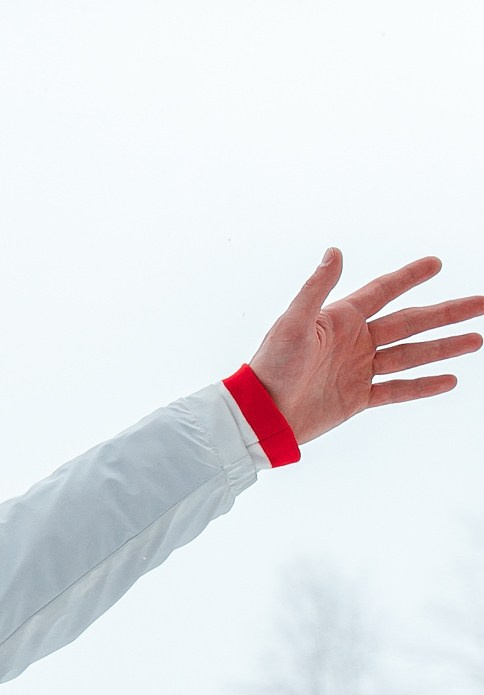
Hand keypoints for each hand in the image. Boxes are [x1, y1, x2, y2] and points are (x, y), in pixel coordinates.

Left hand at [248, 250, 483, 444]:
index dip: (409, 277)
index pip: (382, 291)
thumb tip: (334, 251)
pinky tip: (450, 379)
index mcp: (339, 319)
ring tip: (477, 339)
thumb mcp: (292, 324)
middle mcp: (354, 342)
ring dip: (444, 347)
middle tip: (481, 303)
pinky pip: (397, 389)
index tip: (436, 263)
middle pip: (409, 322)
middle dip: (445, 313)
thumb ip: (316, 289)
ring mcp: (358, 370)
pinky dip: (423, 385)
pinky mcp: (357, 398)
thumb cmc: (270, 367)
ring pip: (411, 355)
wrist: (261, 415)